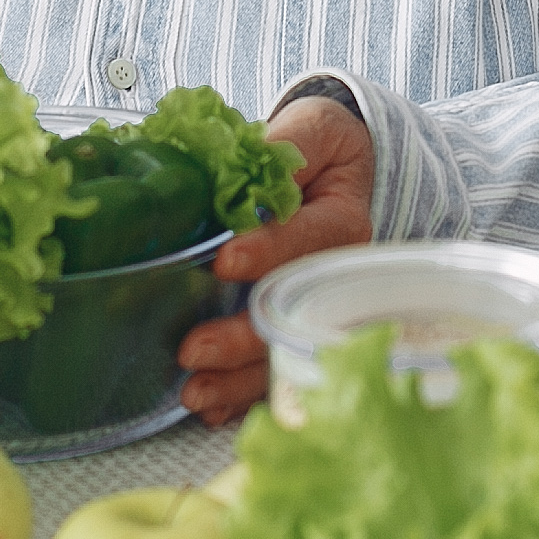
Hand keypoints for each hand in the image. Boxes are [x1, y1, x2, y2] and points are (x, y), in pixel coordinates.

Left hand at [173, 96, 375, 425]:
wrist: (346, 177)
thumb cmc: (325, 153)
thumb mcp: (315, 129)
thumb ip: (287, 144)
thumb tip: (247, 162)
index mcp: (343, 223)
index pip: (310, 239)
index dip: (270, 249)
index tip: (226, 261)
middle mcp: (338, 278)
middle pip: (294, 313)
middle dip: (244, 336)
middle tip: (192, 350)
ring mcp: (320, 313)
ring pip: (285, 353)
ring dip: (239, 380)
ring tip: (193, 393)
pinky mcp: (300, 333)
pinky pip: (277, 372)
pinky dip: (243, 396)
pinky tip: (209, 409)